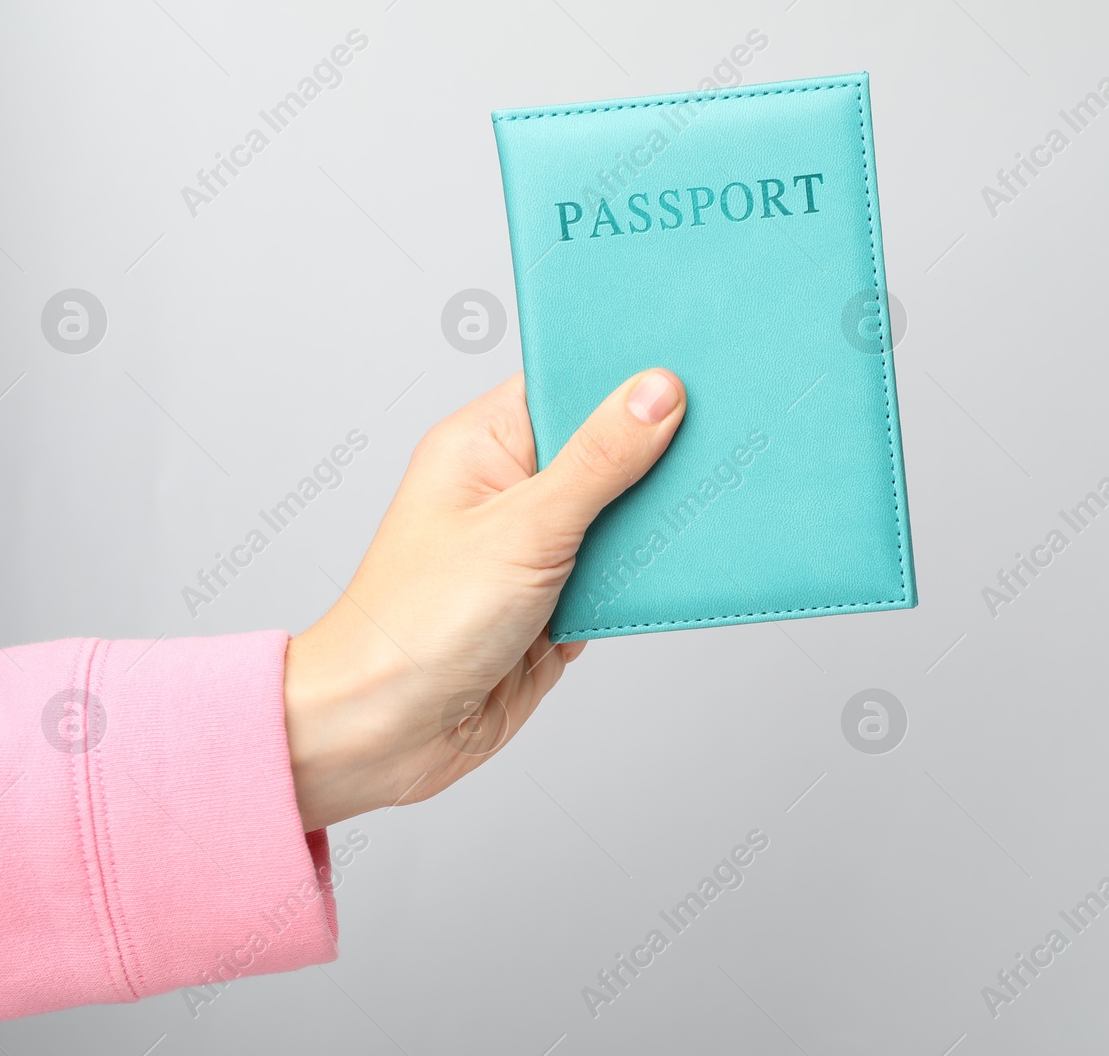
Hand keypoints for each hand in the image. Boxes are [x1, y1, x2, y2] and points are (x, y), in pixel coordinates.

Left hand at [281, 368, 685, 830]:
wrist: (387, 735)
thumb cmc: (417, 625)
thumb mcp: (525, 528)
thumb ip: (598, 460)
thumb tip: (657, 392)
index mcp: (483, 444)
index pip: (566, 384)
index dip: (626, 378)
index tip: (694, 373)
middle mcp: (508, 490)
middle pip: (603, 449)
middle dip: (655, 453)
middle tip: (722, 440)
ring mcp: (533, 550)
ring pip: (619, 516)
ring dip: (654, 522)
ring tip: (714, 503)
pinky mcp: (554, 605)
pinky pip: (619, 575)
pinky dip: (645, 578)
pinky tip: (683, 568)